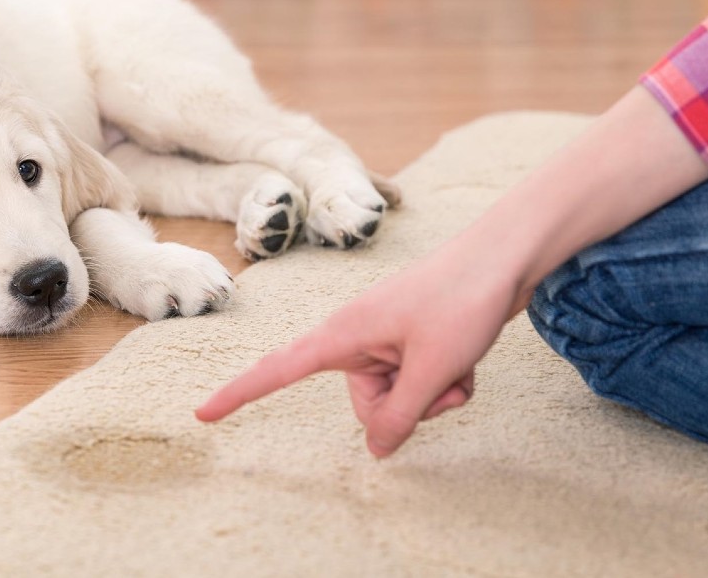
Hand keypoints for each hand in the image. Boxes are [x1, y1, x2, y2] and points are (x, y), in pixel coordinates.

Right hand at [195, 244, 520, 457]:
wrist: (505, 256)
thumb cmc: (462, 300)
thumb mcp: (432, 370)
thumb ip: (400, 416)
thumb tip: (377, 451)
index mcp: (342, 335)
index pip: (277, 370)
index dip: (239, 394)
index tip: (202, 413)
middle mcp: (356, 338)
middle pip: (366, 405)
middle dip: (407, 407)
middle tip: (441, 380)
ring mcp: (385, 340)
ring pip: (399, 398)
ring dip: (434, 394)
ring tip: (459, 363)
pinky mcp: (410, 342)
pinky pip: (419, 383)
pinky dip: (446, 381)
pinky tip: (467, 359)